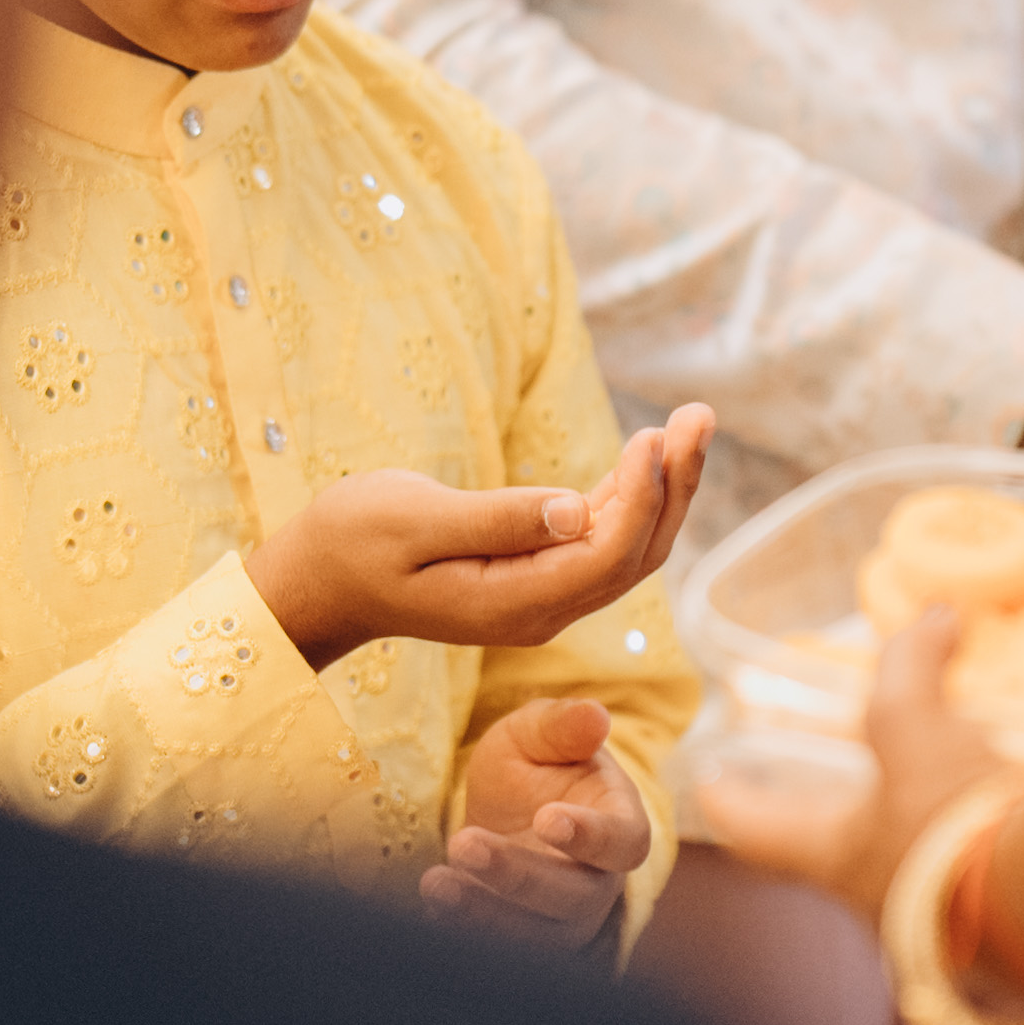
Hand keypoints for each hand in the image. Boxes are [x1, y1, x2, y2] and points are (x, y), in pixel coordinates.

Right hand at [248, 404, 716, 666]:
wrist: (322, 581)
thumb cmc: (354, 541)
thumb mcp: (411, 523)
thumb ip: (496, 520)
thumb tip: (578, 511)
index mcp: (513, 603)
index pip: (605, 555)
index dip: (640, 497)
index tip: (652, 436)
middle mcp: (541, 609)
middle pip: (635, 554)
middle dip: (674, 485)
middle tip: (700, 415)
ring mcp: (543, 596)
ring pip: (628, 547)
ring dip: (665, 486)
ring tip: (693, 420)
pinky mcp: (538, 574)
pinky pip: (602, 539)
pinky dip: (633, 495)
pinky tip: (652, 452)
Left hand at [424, 695, 654, 946]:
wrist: (506, 810)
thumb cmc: (535, 766)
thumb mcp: (539, 734)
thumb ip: (563, 726)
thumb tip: (594, 715)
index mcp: (619, 822)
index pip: (624, 842)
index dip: (591, 836)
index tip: (546, 819)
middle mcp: (599, 880)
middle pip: (573, 896)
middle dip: (516, 874)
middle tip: (463, 842)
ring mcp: (563, 920)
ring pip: (536, 934)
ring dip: (484, 913)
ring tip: (436, 883)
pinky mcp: (524, 940)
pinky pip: (502, 951)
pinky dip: (466, 934)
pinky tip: (432, 909)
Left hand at [679, 607, 997, 921]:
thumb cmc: (956, 820)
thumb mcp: (919, 730)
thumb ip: (911, 667)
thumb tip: (933, 616)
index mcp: (832, 857)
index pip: (752, 833)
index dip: (730, 802)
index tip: (711, 783)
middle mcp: (873, 905)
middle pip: (835, 859)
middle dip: (841, 821)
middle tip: (845, 782)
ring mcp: (933, 936)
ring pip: (909, 879)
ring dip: (918, 841)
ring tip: (942, 795)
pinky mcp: (995, 942)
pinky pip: (975, 895)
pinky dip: (982, 857)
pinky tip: (1009, 827)